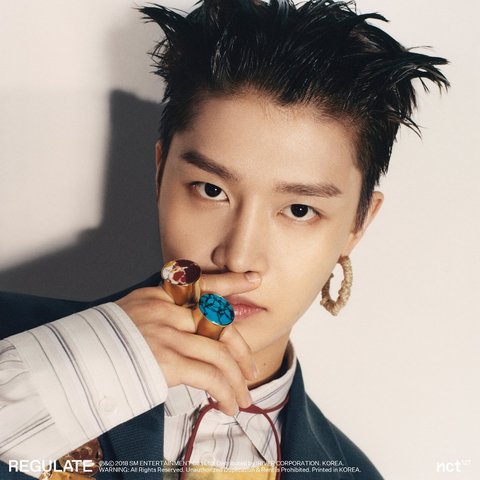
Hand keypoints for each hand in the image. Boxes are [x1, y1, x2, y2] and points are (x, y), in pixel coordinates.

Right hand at [115, 272, 260, 414]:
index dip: (231, 281)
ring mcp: (167, 334)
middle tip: (251, 369)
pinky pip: (209, 376)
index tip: (254, 279)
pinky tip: (228, 404)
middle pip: (219, 324)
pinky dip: (225, 392)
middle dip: (242, 351)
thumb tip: (191, 332)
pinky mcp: (166, 361)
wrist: (71, 362)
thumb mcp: (132, 316)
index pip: (202, 284)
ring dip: (237, 381)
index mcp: (159, 297)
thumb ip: (162, 316)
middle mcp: (166, 310)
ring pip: (220, 354)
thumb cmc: (102, 343)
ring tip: (242, 398)